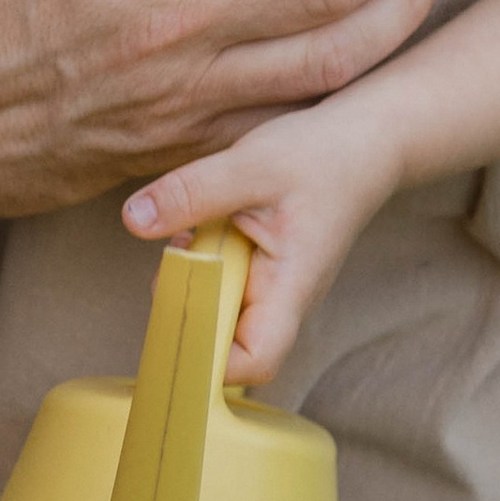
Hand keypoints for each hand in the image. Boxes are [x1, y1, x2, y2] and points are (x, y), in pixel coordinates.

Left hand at [120, 98, 395, 385]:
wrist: (366, 139)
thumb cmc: (322, 154)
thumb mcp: (250, 165)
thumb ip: (192, 194)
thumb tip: (134, 221)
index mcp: (291, 287)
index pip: (254, 361)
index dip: (210, 361)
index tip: (174, 324)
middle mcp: (282, 297)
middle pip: (225, 341)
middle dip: (186, 309)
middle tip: (171, 262)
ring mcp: (272, 283)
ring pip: (217, 307)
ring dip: (189, 278)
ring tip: (186, 234)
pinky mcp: (261, 264)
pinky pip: (220, 277)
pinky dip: (200, 258)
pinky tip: (196, 225)